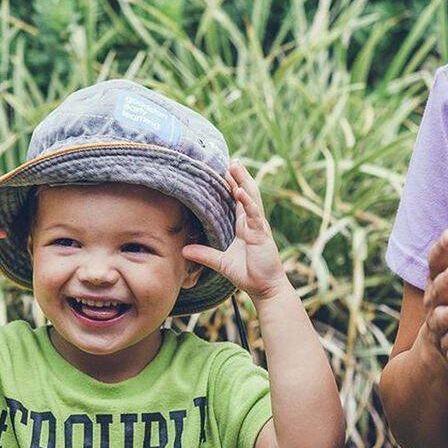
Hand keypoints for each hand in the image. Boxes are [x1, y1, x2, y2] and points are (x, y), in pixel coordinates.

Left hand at [182, 162, 288, 299]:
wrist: (264, 288)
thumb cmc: (248, 274)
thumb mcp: (221, 262)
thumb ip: (204, 254)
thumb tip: (183, 250)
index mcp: (244, 226)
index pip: (237, 200)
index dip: (232, 185)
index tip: (224, 170)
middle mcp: (252, 223)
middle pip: (246, 193)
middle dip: (240, 176)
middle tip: (232, 159)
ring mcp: (258, 227)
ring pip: (251, 198)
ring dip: (243, 181)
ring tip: (236, 166)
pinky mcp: (261, 235)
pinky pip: (254, 215)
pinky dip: (247, 202)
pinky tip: (240, 191)